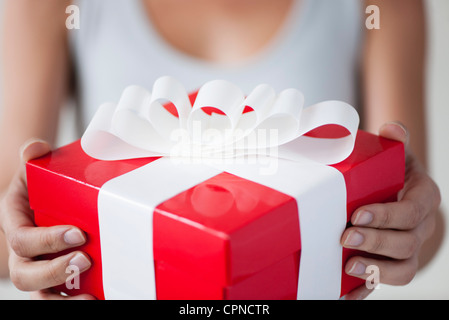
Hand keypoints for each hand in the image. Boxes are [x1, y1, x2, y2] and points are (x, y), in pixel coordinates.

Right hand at [0, 139, 94, 299]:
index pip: (22, 240)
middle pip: (25, 275)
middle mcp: (24, 252)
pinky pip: (61, 296)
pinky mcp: (58, 277)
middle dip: (54, 272)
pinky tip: (98, 297)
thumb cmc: (40, 185)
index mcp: (15, 224)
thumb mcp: (35, 168)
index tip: (78, 234)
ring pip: (41, 294)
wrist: (45, 198)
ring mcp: (40, 267)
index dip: (46, 242)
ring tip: (89, 298)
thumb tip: (35, 149)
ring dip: (63, 299)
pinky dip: (75, 300)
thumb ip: (33, 157)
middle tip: (85, 259)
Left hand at [340, 122, 440, 299]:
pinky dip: (366, 289)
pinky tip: (346, 293)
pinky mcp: (392, 264)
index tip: (358, 214)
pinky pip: (385, 281)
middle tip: (345, 236)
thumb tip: (391, 128)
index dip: (387, 216)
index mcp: (423, 198)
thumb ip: (395, 142)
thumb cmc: (393, 175)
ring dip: (376, 270)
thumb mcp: (397, 156)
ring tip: (348, 266)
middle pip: (406, 242)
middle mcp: (420, 227)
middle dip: (376, 242)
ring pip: (403, 268)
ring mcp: (408, 249)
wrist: (395, 195)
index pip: (412, 211)